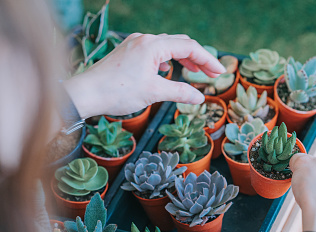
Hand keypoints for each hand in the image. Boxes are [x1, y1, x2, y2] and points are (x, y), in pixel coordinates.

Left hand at [64, 34, 225, 118]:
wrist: (86, 93)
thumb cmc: (117, 92)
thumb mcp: (154, 93)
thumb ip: (180, 93)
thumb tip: (200, 98)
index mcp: (153, 45)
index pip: (189, 47)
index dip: (207, 60)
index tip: (220, 73)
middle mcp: (144, 40)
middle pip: (180, 43)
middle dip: (198, 58)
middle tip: (212, 74)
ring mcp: (135, 44)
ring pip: (167, 46)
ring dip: (184, 58)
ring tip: (197, 72)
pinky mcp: (128, 52)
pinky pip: (155, 51)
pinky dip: (168, 60)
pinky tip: (170, 71)